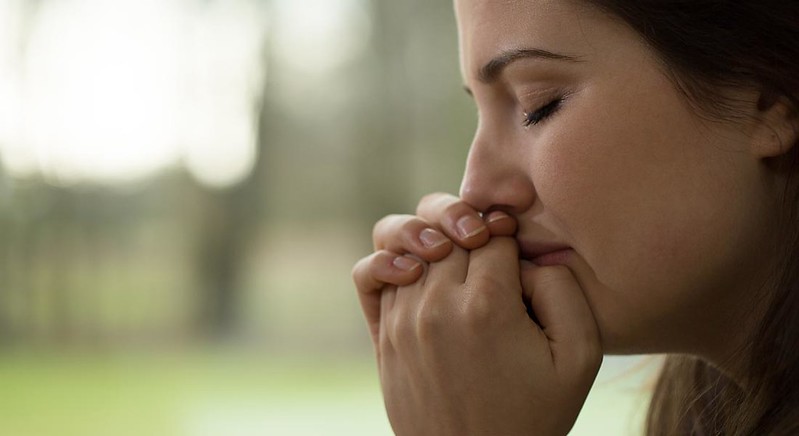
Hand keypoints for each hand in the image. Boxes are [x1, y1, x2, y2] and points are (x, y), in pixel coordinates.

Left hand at [378, 237, 601, 435]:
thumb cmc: (533, 413)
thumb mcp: (578, 357)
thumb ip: (563, 291)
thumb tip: (528, 256)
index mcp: (486, 306)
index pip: (491, 232)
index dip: (508, 230)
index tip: (515, 245)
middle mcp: (436, 306)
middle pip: (447, 228)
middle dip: (471, 227)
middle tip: (489, 244)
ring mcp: (402, 320)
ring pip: (406, 241)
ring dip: (433, 236)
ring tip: (457, 252)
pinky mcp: (383, 336)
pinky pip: (369, 274)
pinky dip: (387, 259)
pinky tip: (413, 269)